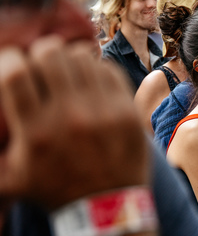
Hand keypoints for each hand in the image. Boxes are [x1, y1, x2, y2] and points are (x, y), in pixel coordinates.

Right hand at [0, 36, 149, 208]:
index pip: (17, 74)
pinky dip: (95, 68)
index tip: (12, 61)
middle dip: (41, 51)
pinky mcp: (127, 110)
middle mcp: (70, 117)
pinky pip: (109, 70)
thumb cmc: (55, 189)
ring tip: (66, 69)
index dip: (10, 59)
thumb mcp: (10, 179)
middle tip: (41, 61)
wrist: (108, 206)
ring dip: (69, 58)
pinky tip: (89, 78)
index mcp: (36, 132)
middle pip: (51, 55)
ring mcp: (103, 111)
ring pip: (82, 58)